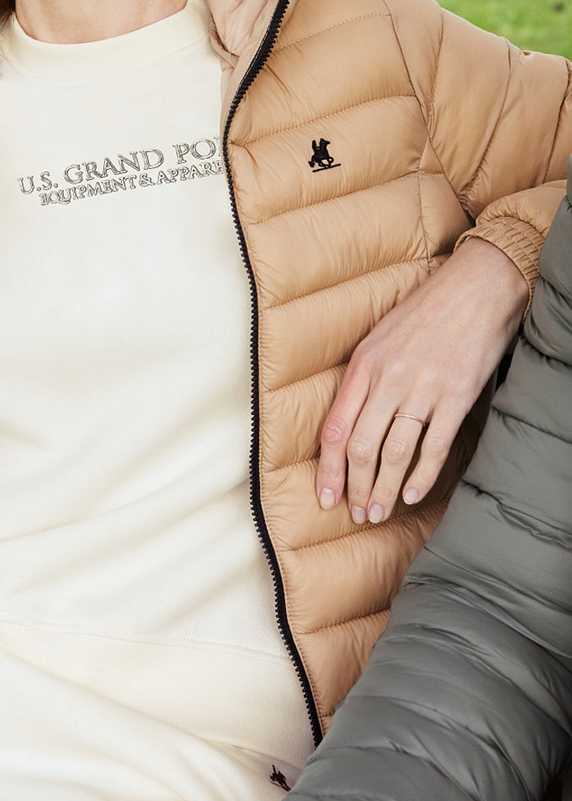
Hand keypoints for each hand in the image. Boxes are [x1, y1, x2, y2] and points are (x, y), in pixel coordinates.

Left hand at [316, 238, 528, 522]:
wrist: (475, 287)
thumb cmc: (424, 312)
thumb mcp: (379, 337)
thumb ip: (363, 378)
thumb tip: (347, 421)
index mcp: (364, 364)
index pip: (336, 427)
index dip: (329, 468)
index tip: (325, 495)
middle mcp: (389, 378)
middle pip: (362, 447)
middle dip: (356, 487)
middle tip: (357, 513)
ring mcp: (423, 389)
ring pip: (394, 453)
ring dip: (384, 490)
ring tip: (379, 512)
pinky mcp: (456, 396)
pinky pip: (434, 447)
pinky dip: (421, 477)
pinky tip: (412, 495)